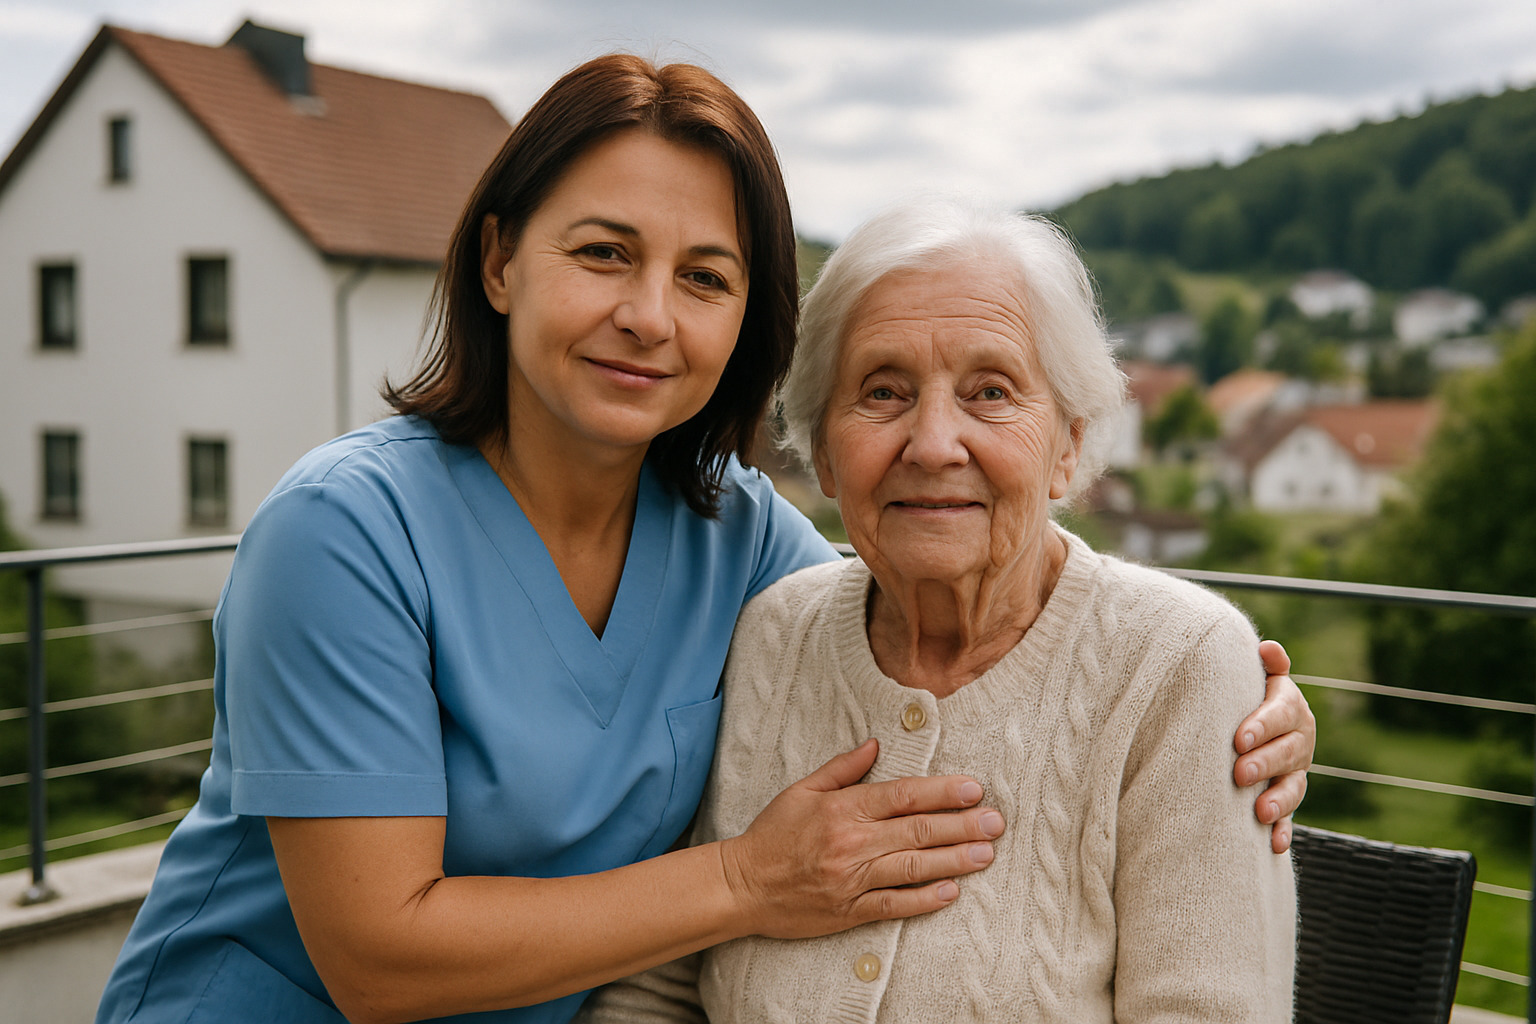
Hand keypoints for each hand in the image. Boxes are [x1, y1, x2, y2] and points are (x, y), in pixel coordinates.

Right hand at [717, 739, 1004, 938]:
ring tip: (986, 854)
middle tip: (996, 822)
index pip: (902, 797)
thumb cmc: (772, 834)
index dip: (941, 792)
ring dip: (954, 861)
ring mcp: (851, 880)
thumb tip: (876, 744)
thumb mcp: (802, 790)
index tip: (974, 789)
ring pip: (912, 868)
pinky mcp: (849, 911)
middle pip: (917, 832)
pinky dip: (924, 899)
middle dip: (961, 826)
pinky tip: (952, 892)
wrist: (741, 885)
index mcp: (842, 809)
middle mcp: (851, 843)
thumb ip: (842, 769)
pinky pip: (894, 905)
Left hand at [1234, 639, 1313, 853]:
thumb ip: (1265, 665)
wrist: (1253, 723)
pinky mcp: (1287, 797)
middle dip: (1265, 764)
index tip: (1239, 739)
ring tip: (1260, 813)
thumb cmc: (1245, 693)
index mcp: (1289, 707)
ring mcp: (1296, 771)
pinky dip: (1283, 832)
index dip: (1262, 725)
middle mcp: (1299, 739)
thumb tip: (1267, 648)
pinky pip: (1290, 817)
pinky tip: (1273, 845)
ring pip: (1294, 787)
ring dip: (1279, 801)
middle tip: (1240, 774)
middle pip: (1288, 752)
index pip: (1280, 713)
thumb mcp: (1256, 676)